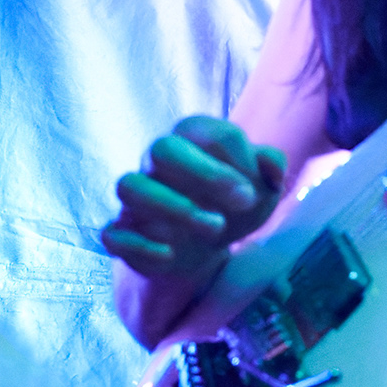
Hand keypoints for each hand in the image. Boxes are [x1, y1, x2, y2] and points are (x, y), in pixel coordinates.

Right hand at [101, 116, 287, 289]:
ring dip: (173, 208)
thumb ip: (270, 168)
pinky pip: (114, 233)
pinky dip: (140, 245)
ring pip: (130, 186)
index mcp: (191, 139)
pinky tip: (170, 255)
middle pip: (161, 148)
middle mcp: (157, 161)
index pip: (204, 132)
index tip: (253, 193)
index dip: (234, 159)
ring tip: (216, 229)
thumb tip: (272, 166)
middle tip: (242, 203)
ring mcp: (137, 197)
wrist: (210, 244)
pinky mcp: (124, 232)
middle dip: (203, 174)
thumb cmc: (235, 205)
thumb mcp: (262, 188)